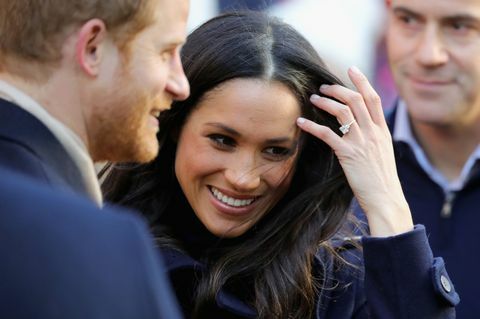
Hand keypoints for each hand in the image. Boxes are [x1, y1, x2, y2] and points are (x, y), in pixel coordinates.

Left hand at [296, 67, 412, 236]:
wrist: (386, 199)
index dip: (361, 80)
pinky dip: (312, 126)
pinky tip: (301, 122)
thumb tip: (362, 127)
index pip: (373, 98)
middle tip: (323, 87)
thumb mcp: (383, 153)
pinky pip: (327, 134)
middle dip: (338, 89)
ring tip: (313, 99)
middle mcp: (373, 132)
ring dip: (325, 102)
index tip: (351, 68)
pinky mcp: (348, 155)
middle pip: (355, 100)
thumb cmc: (382, 180)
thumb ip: (374, 137)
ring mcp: (361, 142)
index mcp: (383, 131)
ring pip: (342, 112)